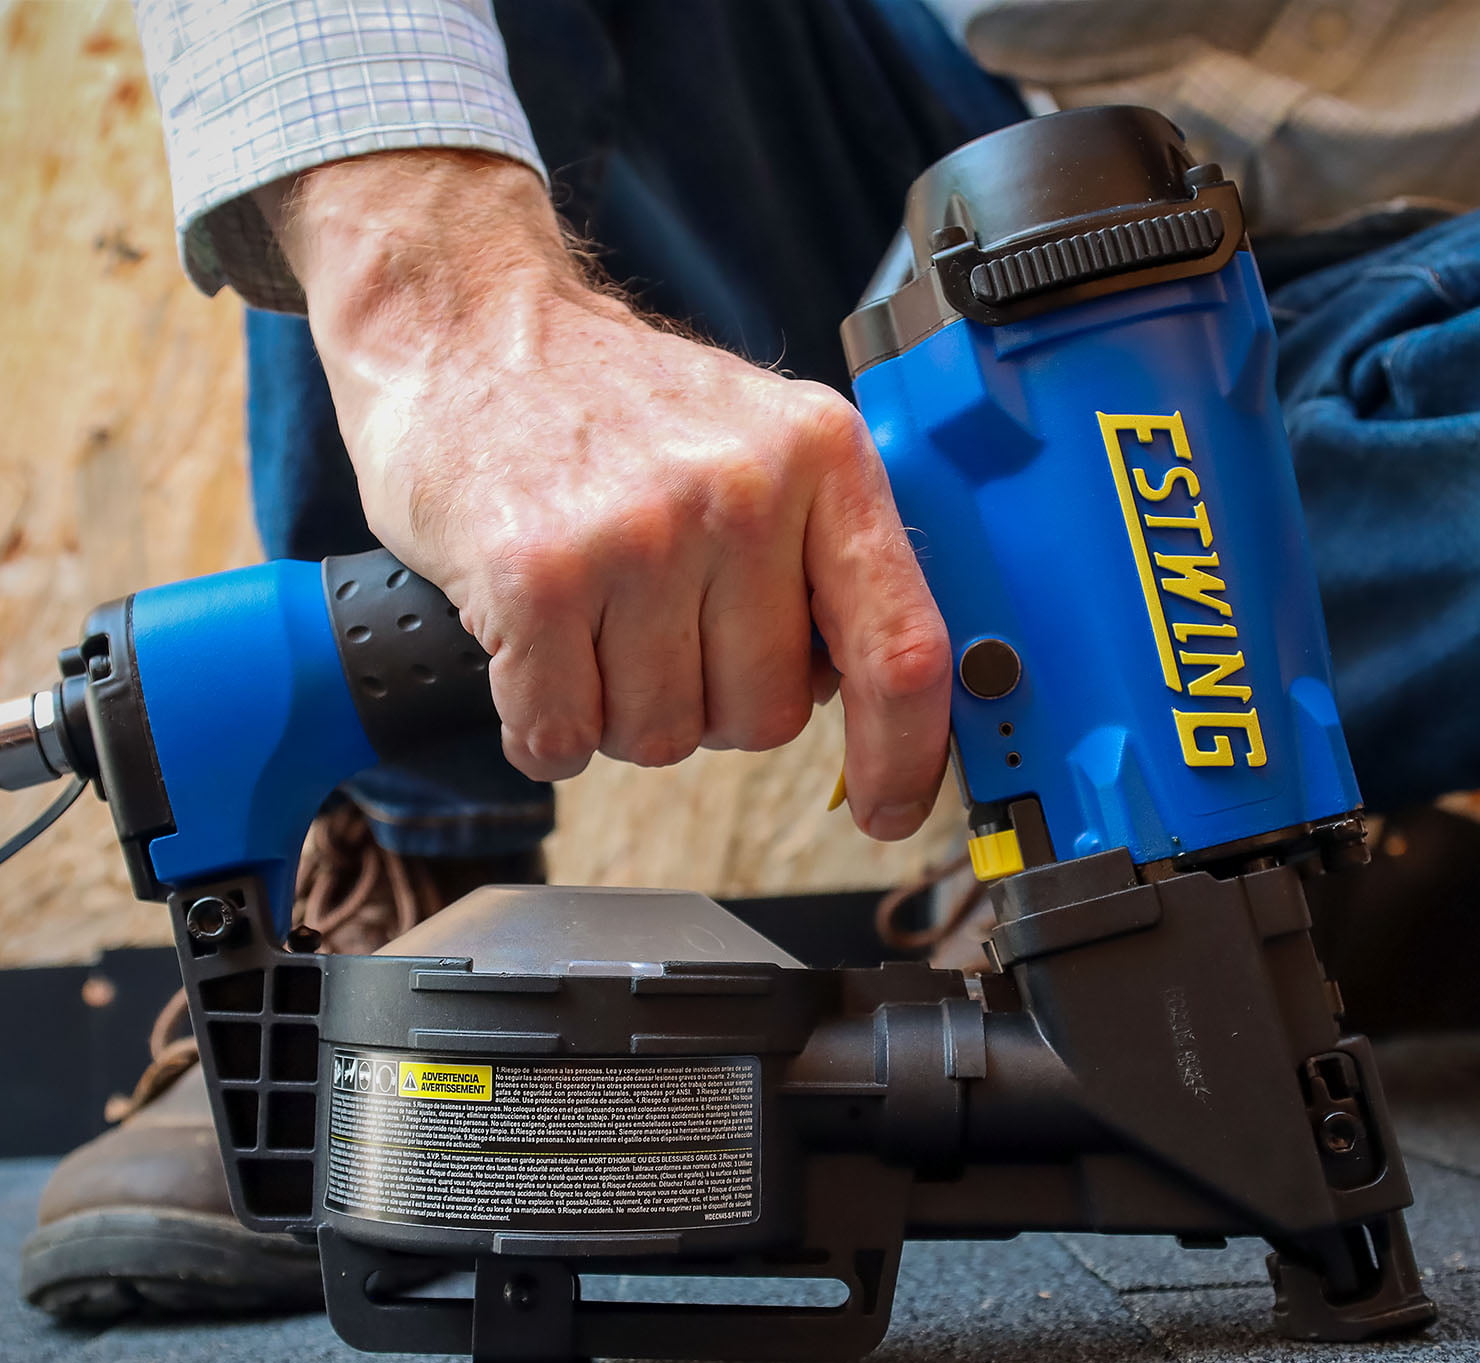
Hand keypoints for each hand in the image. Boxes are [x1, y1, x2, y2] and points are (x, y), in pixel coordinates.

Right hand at [258, 150, 949, 840]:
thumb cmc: (612, 405)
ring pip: (662, 737)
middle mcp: (743, 492)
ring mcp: (640, 533)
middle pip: (765, 720)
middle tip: (653, 621)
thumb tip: (864, 701)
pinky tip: (532, 649)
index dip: (906, 753)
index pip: (901, 646)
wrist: (465, 327)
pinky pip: (562, 736)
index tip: (893, 811)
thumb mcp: (758, 445)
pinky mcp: (538, 575)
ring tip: (589, 611)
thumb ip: (821, 562)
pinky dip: (543, 723)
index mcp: (822, 458)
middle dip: (708, 703)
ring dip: (618, 709)